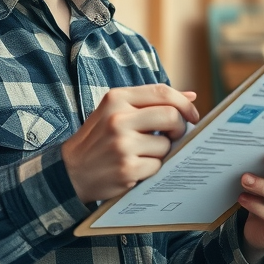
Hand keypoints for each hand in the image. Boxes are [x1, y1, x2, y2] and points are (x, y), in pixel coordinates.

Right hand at [61, 84, 199, 203]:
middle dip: (180, 128)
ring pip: (166, 145)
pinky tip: (136, 168)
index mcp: (116, 98)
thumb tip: (191, 95)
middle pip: (171, 116)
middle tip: (174, 136)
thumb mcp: (117, 112)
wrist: (71, 171)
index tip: (192, 115)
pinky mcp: (126, 168)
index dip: (184, 103)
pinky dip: (151, 169)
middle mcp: (118, 118)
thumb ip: (151, 102)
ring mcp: (122, 144)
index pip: (161, 92)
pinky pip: (157, 166)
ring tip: (144, 154)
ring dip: (162, 153)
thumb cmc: (99, 139)